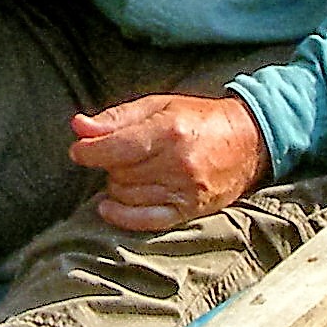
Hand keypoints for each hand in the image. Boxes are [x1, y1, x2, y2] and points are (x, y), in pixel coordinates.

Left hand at [69, 93, 267, 230]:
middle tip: (120, 155)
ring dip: (118, 186)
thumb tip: (78, 127)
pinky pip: (145, 220)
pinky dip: (121, 216)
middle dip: (110, 165)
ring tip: (131, 172)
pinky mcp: (190, 210)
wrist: (247, 141)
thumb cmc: (198, 119)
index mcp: (169, 130)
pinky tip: (109, 206)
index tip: (78, 151)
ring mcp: (186, 189)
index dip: (89, 151)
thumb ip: (116, 117)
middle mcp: (178, 162)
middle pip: (119, 174)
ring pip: (127, 196)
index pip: (115, 148)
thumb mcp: (158, 105)